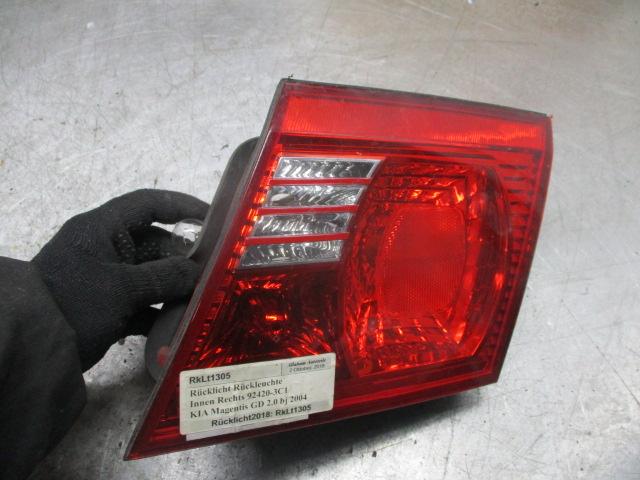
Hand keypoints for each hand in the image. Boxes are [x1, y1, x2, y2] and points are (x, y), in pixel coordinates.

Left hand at [33, 189, 208, 370]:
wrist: (31, 347)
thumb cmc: (75, 302)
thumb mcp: (122, 287)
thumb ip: (165, 276)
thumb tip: (199, 271)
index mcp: (103, 229)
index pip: (148, 204)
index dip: (182, 206)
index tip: (213, 217)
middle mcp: (107, 249)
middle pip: (156, 244)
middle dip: (185, 259)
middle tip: (215, 272)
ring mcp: (107, 279)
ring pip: (152, 276)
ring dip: (176, 288)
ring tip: (204, 299)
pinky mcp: (108, 306)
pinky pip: (143, 303)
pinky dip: (160, 313)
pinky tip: (180, 323)